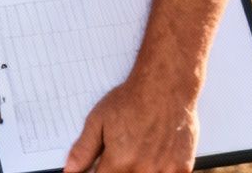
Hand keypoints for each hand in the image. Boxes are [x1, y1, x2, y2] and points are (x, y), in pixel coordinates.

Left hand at [62, 76, 198, 172]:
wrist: (165, 87)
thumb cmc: (133, 100)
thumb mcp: (98, 120)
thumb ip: (83, 150)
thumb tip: (70, 170)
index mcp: (119, 161)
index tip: (102, 165)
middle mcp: (141, 169)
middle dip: (119, 169)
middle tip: (124, 152)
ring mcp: (163, 170)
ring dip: (138, 170)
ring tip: (140, 150)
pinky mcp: (181, 168)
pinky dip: (159, 170)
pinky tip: (155, 155)